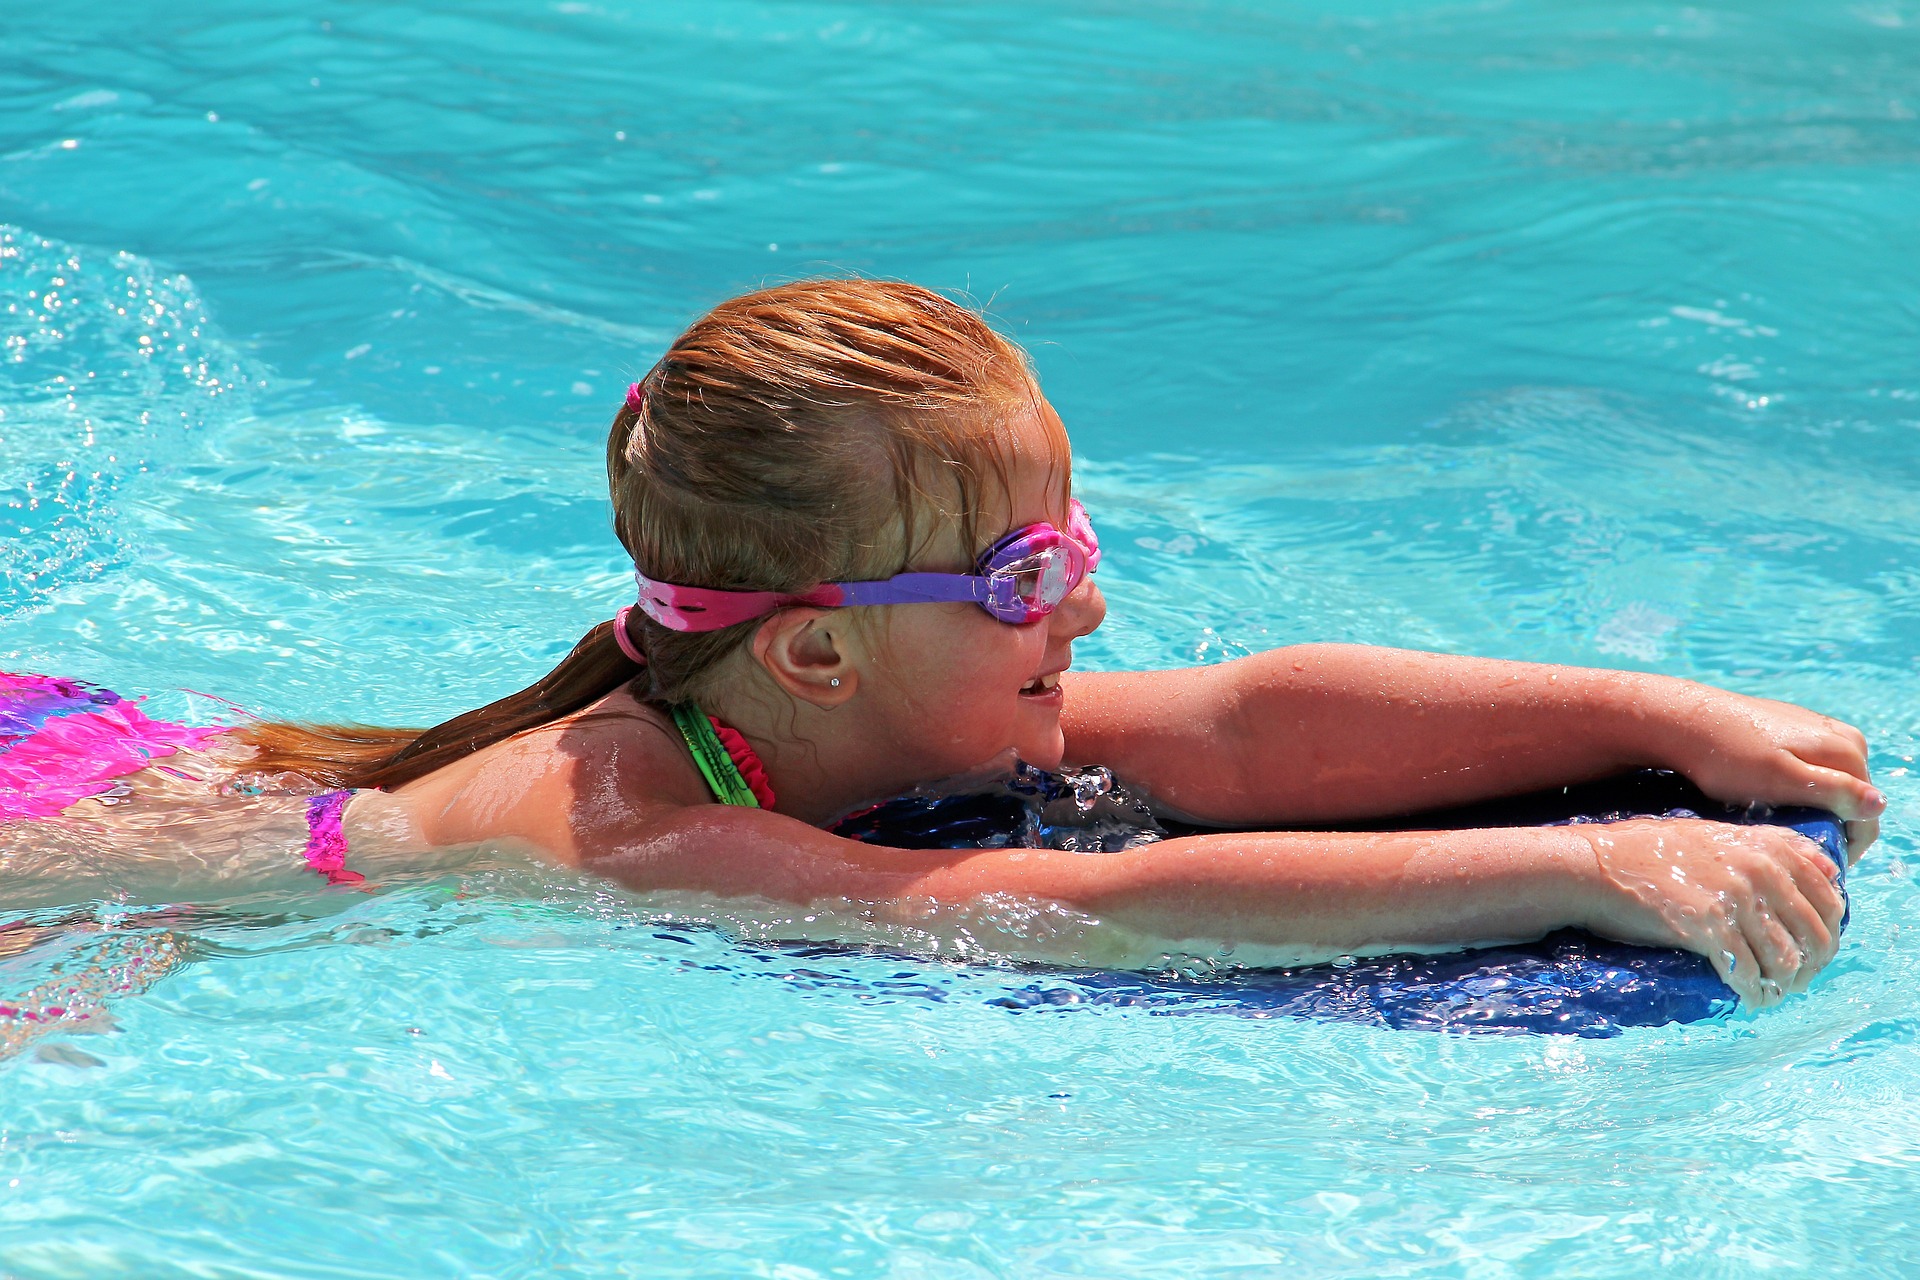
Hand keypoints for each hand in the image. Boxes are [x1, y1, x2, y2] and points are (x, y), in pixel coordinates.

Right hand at [1575, 818, 1845, 1006]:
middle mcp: (1760, 870)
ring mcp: (1736, 899)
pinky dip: (1754, 993)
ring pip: (1787, 960)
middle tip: (1795, 981)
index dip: (1829, 931)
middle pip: (1815, 933)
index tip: (1815, 950)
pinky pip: (1749, 973)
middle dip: (1812, 965)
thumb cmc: (1647, 851)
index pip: (1829, 897)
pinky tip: (1747, 998)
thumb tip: (1831, 872)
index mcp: (1767, 846)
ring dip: (1783, 984)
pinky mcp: (1710, 929)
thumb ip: (1772, 847)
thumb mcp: (1716, 835)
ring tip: (1771, 992)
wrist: (1595, 866)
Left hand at [1655, 683, 1883, 863]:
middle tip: (1793, 846)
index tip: (1815, 864)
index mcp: (1847, 750)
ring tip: (1780, 825)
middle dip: (1831, 826)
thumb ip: (1832, 790)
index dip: (1847, 846)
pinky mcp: (1790, 728)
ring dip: (1814, 808)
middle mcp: (1841, 736)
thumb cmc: (1729, 757)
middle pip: (1852, 797)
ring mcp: (1816, 729)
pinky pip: (1809, 768)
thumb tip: (1879, 804)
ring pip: (1830, 783)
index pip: (1867, 814)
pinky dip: (1798, 789)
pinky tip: (1769, 798)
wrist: (1682, 720)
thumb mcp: (1781, 780)